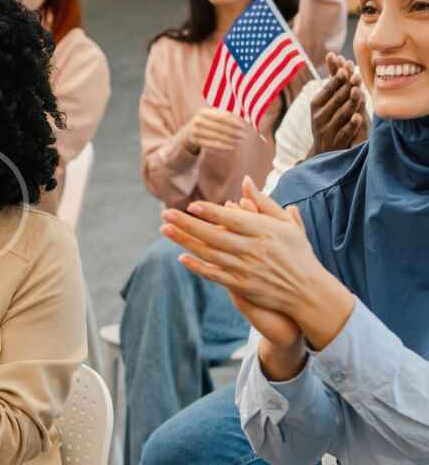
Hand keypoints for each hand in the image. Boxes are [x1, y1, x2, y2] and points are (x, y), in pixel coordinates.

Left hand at [159, 177, 354, 348]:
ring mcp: (246, 270)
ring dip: (185, 242)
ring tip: (165, 229)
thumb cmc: (297, 253)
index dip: (211, 212)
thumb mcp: (287, 224)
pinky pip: (215, 275)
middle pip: (214, 235)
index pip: (233, 220)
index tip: (191, 205)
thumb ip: (263, 203)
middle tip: (165, 214)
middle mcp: (253, 250)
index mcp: (265, 232)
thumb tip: (245, 181)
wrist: (308, 292)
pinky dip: (198, 267)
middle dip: (187, 225)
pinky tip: (181, 257)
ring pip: (209, 254)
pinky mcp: (242, 287)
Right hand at [183, 108, 245, 153]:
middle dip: (233, 132)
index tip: (243, 127)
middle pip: (219, 128)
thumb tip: (240, 117)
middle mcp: (198, 121)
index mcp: (204, 112)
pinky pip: (211, 145)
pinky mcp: (195, 141)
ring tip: (239, 142)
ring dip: (230, 140)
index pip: (222, 117)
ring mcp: (195, 131)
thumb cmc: (207, 122)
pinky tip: (231, 147)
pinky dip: (222, 147)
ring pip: (216, 137)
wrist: (189, 131)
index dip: (233, 122)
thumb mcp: (213, 115)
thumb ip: (225, 115)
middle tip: (243, 136)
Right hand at [308, 53, 369, 157]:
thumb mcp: (327, 101)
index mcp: (315, 105)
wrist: (324, 151)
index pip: (326, 90)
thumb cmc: (329, 119)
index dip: (336, 79)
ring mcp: (327, 130)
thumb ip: (333, 81)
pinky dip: (352, 125)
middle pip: (335, 101)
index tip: (346, 68)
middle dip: (346, 88)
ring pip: (340, 115)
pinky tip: (358, 117)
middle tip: (357, 76)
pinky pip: (345, 132)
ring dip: (350, 103)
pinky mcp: (337, 142)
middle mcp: (318, 117)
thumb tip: (334, 55)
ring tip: (358, 92)